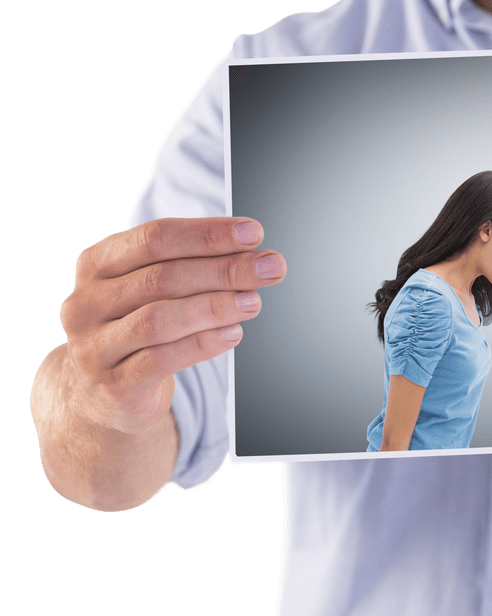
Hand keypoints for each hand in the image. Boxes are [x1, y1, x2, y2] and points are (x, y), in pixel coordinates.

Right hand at [57, 217, 285, 434]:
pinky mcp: (114, 385)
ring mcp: (93, 347)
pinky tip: (233, 333)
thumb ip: (194, 267)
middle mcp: (86, 303)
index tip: (253, 233)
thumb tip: (254, 254)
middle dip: (224, 270)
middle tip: (270, 267)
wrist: (105, 392)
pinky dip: (204, 343)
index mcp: (96, 265)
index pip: (155, 238)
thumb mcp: (154, 289)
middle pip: (162, 278)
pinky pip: (162, 360)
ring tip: (253, 302)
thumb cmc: (139, 326)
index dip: (208, 234)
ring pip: (160, 319)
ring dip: (216, 307)